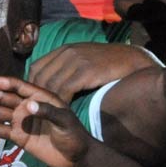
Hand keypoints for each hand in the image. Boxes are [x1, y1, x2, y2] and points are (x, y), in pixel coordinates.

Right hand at [0, 77, 90, 166]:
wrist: (76, 157)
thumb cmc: (74, 135)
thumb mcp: (64, 121)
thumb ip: (48, 112)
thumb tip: (28, 105)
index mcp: (38, 97)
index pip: (16, 86)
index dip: (1, 83)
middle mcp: (26, 107)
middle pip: (2, 98)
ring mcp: (21, 121)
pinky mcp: (19, 137)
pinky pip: (0, 132)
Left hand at [28, 43, 160, 103]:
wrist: (133, 61)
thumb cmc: (109, 65)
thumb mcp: (85, 60)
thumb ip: (67, 67)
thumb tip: (51, 83)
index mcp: (64, 50)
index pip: (36, 67)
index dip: (31, 85)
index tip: (33, 101)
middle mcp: (66, 53)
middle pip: (40, 77)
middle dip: (35, 96)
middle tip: (36, 112)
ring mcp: (75, 60)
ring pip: (51, 84)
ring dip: (48, 102)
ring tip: (48, 116)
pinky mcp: (85, 70)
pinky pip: (64, 89)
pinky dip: (61, 103)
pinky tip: (63, 113)